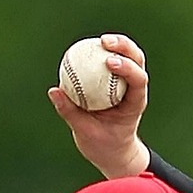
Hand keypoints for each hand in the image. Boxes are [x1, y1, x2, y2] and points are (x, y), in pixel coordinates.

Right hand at [47, 34, 150, 180]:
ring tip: (100, 40)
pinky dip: (103, 54)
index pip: (138, 80)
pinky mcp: (119, 81)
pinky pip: (112, 61)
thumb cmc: (102, 145)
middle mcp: (136, 90)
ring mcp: (129, 83)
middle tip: (104, 42)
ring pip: (130, 55)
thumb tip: (54, 91)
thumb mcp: (85, 133)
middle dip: (124, 46)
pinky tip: (89, 48)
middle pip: (137, 59)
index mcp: (135, 103)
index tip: (109, 61)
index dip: (127, 67)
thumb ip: (70, 112)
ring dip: (118, 43)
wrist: (113, 151)